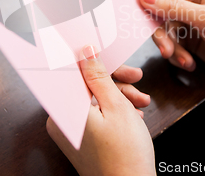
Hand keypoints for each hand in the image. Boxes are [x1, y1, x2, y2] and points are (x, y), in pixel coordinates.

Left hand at [46, 45, 155, 175]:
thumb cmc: (125, 154)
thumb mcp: (116, 106)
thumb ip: (99, 76)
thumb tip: (86, 51)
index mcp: (63, 110)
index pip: (73, 72)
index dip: (93, 60)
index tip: (109, 53)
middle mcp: (62, 120)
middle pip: (86, 85)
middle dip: (114, 80)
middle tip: (136, 77)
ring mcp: (72, 131)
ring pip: (95, 99)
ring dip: (119, 95)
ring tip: (141, 102)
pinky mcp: (83, 139)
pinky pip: (96, 115)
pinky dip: (115, 110)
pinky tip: (133, 113)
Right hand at [140, 0, 204, 84]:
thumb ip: (173, 7)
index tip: (136, 12)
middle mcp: (193, 2)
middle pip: (160, 12)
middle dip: (161, 32)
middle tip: (166, 47)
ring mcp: (192, 22)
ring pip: (165, 31)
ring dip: (170, 47)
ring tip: (182, 58)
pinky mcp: (193, 40)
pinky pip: (173, 46)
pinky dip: (178, 56)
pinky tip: (190, 63)